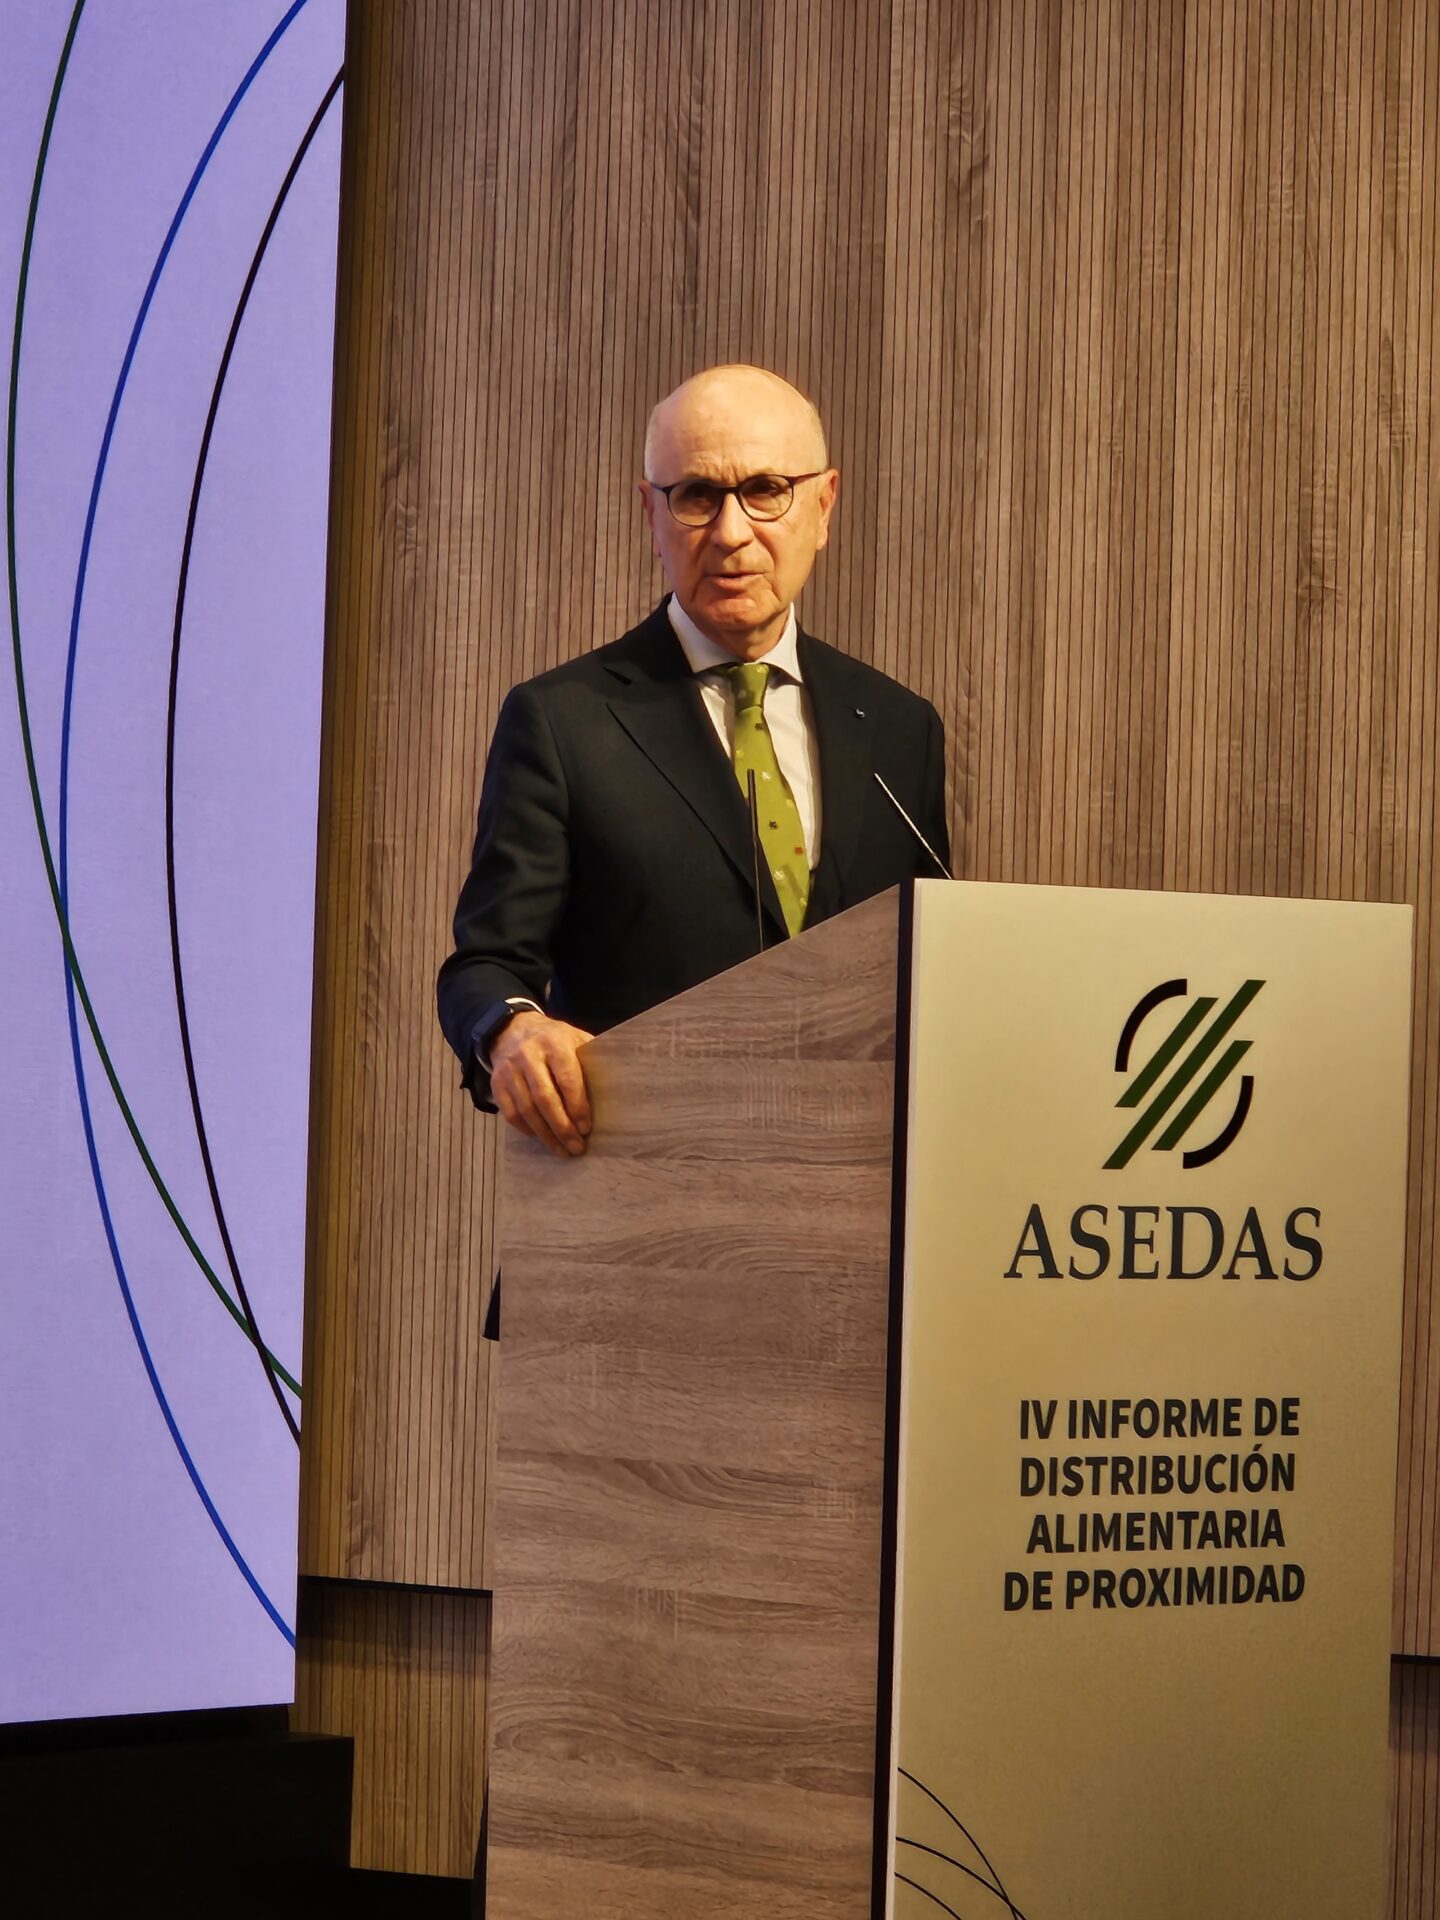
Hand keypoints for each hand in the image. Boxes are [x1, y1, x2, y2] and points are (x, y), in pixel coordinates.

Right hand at [489, 1011, 593, 1155]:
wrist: (512, 1028)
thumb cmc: (553, 1039)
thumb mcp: (575, 1039)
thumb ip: (590, 1059)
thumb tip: (615, 1088)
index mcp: (554, 1043)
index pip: (567, 1078)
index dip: (577, 1106)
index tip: (586, 1128)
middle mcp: (528, 1055)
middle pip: (545, 1098)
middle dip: (562, 1127)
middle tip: (576, 1147)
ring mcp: (509, 1070)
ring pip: (526, 1109)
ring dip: (545, 1134)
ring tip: (561, 1150)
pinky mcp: (496, 1082)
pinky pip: (510, 1112)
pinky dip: (526, 1129)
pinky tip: (540, 1137)